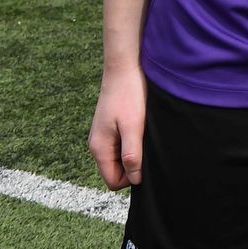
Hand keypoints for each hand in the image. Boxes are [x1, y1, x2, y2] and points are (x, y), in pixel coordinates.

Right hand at [89, 63, 146, 188]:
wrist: (124, 67)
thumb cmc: (128, 95)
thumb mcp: (133, 126)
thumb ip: (132, 153)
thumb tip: (135, 179)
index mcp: (100, 148)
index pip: (113, 181)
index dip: (131, 178)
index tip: (146, 160)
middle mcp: (98, 144)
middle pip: (117, 171)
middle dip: (134, 165)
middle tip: (148, 145)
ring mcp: (105, 135)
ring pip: (121, 157)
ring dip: (135, 152)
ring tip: (146, 134)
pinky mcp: (112, 126)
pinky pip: (123, 144)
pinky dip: (134, 141)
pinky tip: (143, 127)